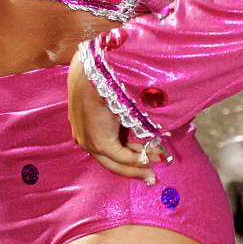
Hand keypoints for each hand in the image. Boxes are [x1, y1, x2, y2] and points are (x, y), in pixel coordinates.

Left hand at [68, 51, 162, 179]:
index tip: (145, 160)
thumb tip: (140, 122)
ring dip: (141, 164)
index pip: (106, 150)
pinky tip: (153, 157)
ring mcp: (89, 142)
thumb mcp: (111, 98)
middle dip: (135, 168)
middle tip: (153, 174)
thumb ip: (121, 115)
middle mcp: (83, 137)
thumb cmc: (102, 76)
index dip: (127, 158)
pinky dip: (140, 159)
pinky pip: (122, 157)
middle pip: (111, 161)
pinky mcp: (99, 142)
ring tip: (159, 162)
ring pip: (117, 162)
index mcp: (84, 126)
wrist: (94, 69)